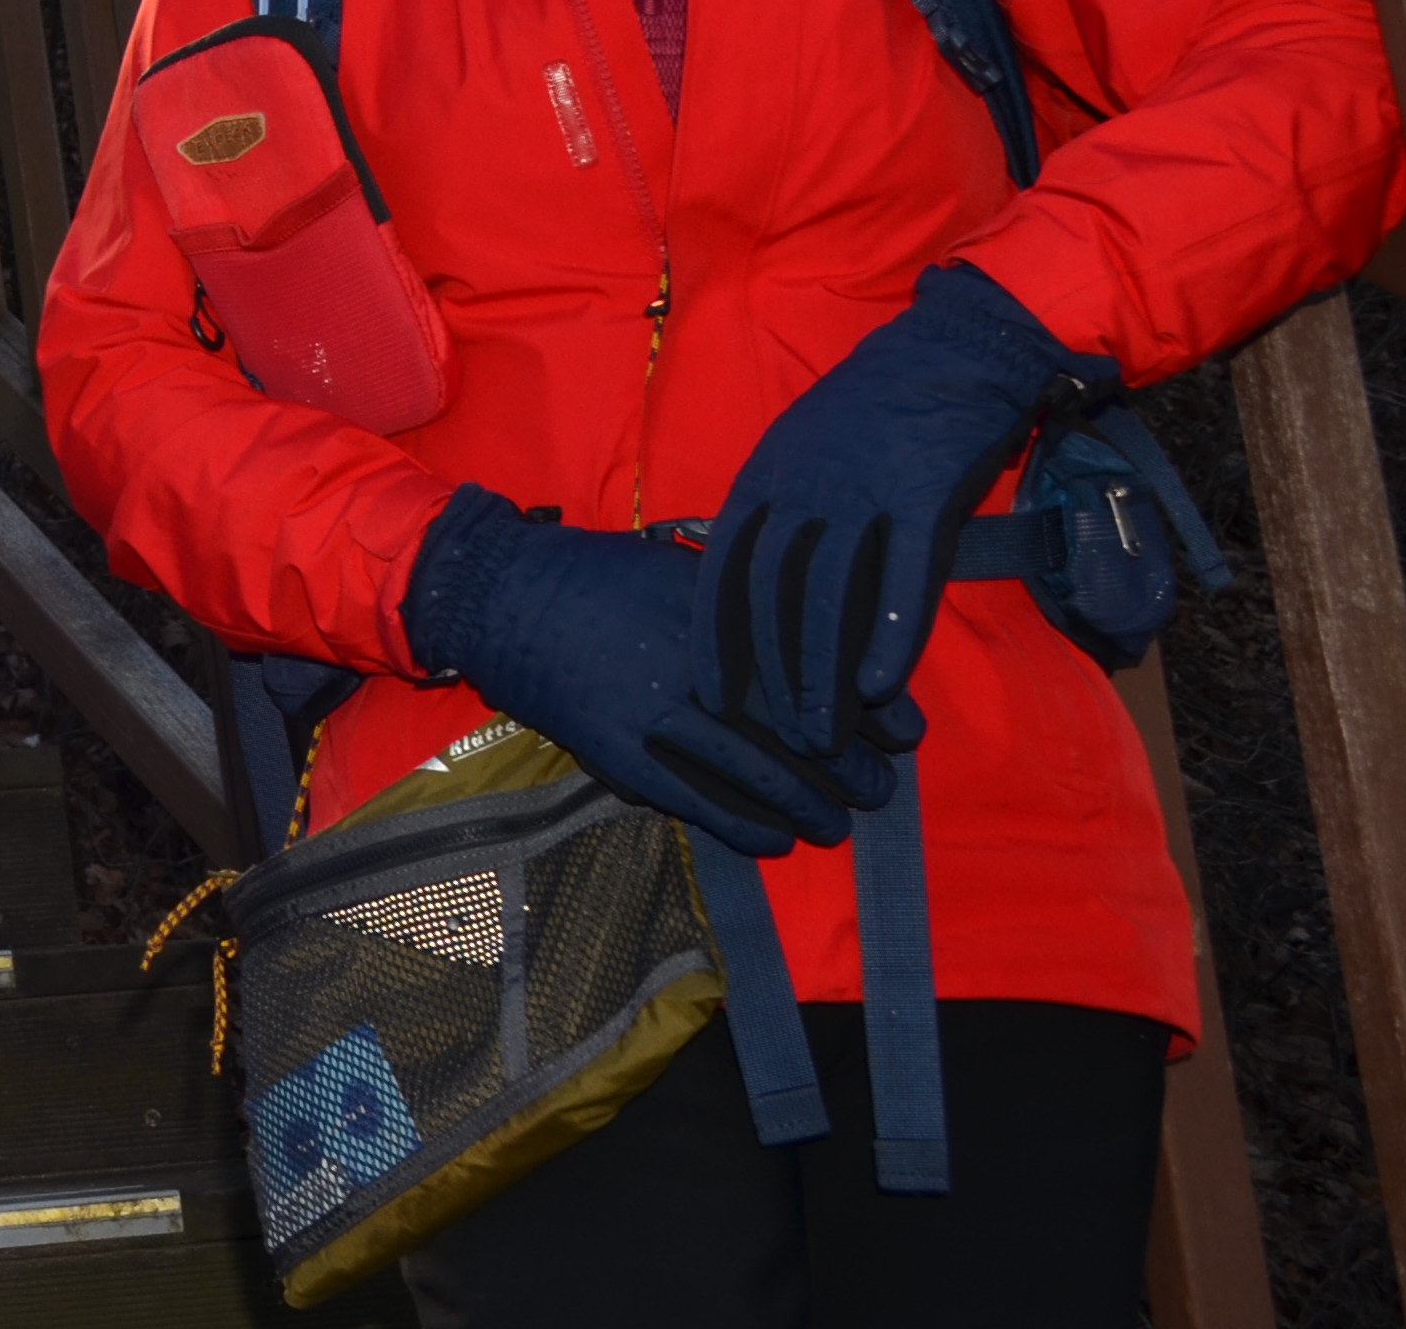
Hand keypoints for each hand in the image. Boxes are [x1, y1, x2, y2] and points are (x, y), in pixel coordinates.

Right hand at [399, 488, 876, 855]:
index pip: (817, 668)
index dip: (869, 708)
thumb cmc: (597, 573)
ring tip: (836, 825)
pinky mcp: (618, 748)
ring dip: (805, 805)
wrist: (500, 595)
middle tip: (880, 790)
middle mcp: (695, 660)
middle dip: (849, 766)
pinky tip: (772, 840)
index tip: (904, 733)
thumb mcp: (681, 565)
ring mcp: (653, 708)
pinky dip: (740, 824)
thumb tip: (822, 641)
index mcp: (719, 609)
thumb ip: (747, 603)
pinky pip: (693, 798)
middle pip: (795, 725)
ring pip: (752, 769)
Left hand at [702, 262, 1112, 762]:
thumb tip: (751, 584)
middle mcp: (801, 489)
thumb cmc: (873, 413)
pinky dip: (888, 633)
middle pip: (771, 596)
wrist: (948, 354)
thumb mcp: (801, 454)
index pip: (724, 572)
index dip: (716, 639)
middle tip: (772, 739)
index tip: (708, 697)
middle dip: (769, 674)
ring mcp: (860, 492)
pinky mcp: (922, 495)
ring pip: (829, 595)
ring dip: (822, 671)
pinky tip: (880, 684)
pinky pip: (902, 576)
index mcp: (766, 479)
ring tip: (823, 733)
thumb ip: (776, 515)